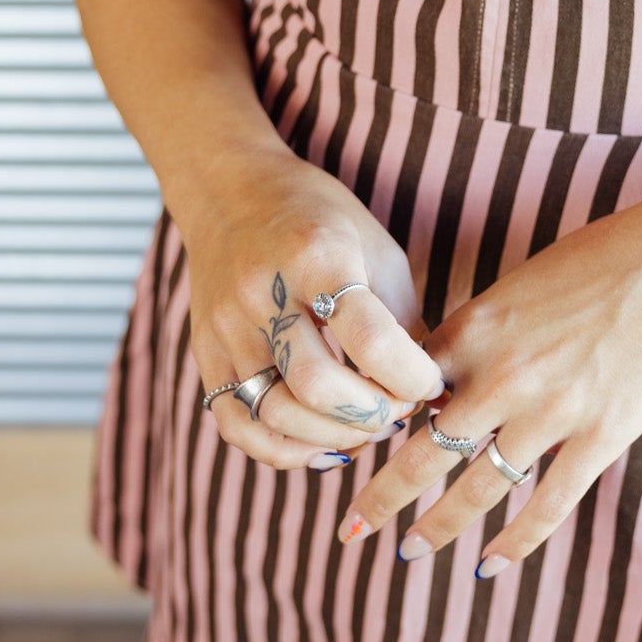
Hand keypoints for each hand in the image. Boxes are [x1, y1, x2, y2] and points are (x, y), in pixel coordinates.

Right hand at [182, 140, 446, 471]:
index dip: (410, 376)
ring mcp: (227, 326)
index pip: (369, 338)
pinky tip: (320, 444)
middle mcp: (264, 292)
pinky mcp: (206, 352)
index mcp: (317, 255)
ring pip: (276, 413)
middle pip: (316, 385)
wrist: (230, 191)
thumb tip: (436, 396)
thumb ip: (401, 321)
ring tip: (364, 426)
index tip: (429, 383)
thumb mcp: (375, 249)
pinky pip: (237, 424)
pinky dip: (283, 450)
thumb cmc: (319, 219)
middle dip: (371, 415)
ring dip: (333, 437)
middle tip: (397, 410)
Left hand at [334, 190, 641, 572]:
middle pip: (423, 453)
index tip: (350, 450)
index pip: (405, 391)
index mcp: (475, 331)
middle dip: (381, 497)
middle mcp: (500, 377)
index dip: (375, 425)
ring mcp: (549, 412)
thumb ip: (481, 334)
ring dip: (438, 527)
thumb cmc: (600, 259)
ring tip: (410, 553)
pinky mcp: (598, 437)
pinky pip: (547, 504)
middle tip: (351, 529)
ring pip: (476, 489)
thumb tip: (448, 375)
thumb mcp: (518, 286)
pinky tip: (488, 566)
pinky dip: (514, 542)